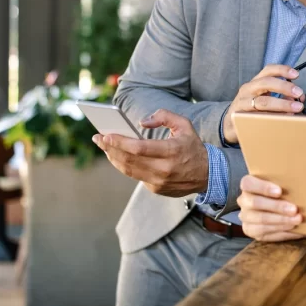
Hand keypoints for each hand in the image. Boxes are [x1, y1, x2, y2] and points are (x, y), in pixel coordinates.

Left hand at [93, 109, 208, 197]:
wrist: (208, 174)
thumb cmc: (193, 146)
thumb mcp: (185, 125)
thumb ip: (164, 116)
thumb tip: (142, 122)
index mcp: (172, 151)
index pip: (139, 148)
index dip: (120, 142)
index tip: (105, 135)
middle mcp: (164, 169)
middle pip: (129, 160)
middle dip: (110, 148)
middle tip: (98, 139)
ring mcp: (159, 181)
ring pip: (128, 170)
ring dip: (113, 158)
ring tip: (104, 147)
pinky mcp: (156, 188)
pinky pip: (135, 176)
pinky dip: (125, 166)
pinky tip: (118, 156)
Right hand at [222, 64, 305, 144]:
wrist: (229, 124)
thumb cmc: (251, 109)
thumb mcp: (265, 99)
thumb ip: (282, 97)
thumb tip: (299, 98)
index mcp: (255, 82)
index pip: (268, 70)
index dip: (282, 70)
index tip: (296, 74)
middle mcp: (247, 90)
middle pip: (265, 83)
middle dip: (284, 87)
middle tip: (299, 93)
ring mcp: (242, 103)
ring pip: (262, 102)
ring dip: (282, 104)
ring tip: (296, 108)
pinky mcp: (240, 118)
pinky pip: (258, 117)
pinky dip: (273, 118)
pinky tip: (283, 120)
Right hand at [237, 174, 303, 241]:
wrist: (273, 207)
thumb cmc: (279, 191)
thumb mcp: (279, 184)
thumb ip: (284, 183)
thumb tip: (302, 182)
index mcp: (248, 185)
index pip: (248, 184)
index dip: (263, 187)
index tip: (279, 191)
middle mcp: (244, 201)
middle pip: (255, 203)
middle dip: (277, 207)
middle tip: (294, 210)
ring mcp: (246, 217)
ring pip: (261, 220)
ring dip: (281, 221)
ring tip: (297, 220)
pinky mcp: (251, 231)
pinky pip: (266, 234)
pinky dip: (283, 232)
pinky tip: (295, 229)